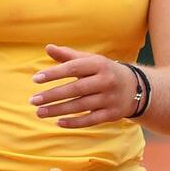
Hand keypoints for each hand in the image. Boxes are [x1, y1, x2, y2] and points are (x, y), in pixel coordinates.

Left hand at [29, 43, 144, 127]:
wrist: (136, 87)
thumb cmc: (103, 71)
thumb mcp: (90, 60)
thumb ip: (68, 56)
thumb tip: (47, 47)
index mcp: (98, 64)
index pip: (73, 68)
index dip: (53, 73)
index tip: (35, 79)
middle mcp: (106, 81)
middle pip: (75, 89)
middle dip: (52, 96)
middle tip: (33, 100)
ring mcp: (110, 98)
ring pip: (80, 106)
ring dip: (58, 110)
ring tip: (39, 112)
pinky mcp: (112, 114)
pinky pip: (90, 119)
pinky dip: (74, 122)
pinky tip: (58, 122)